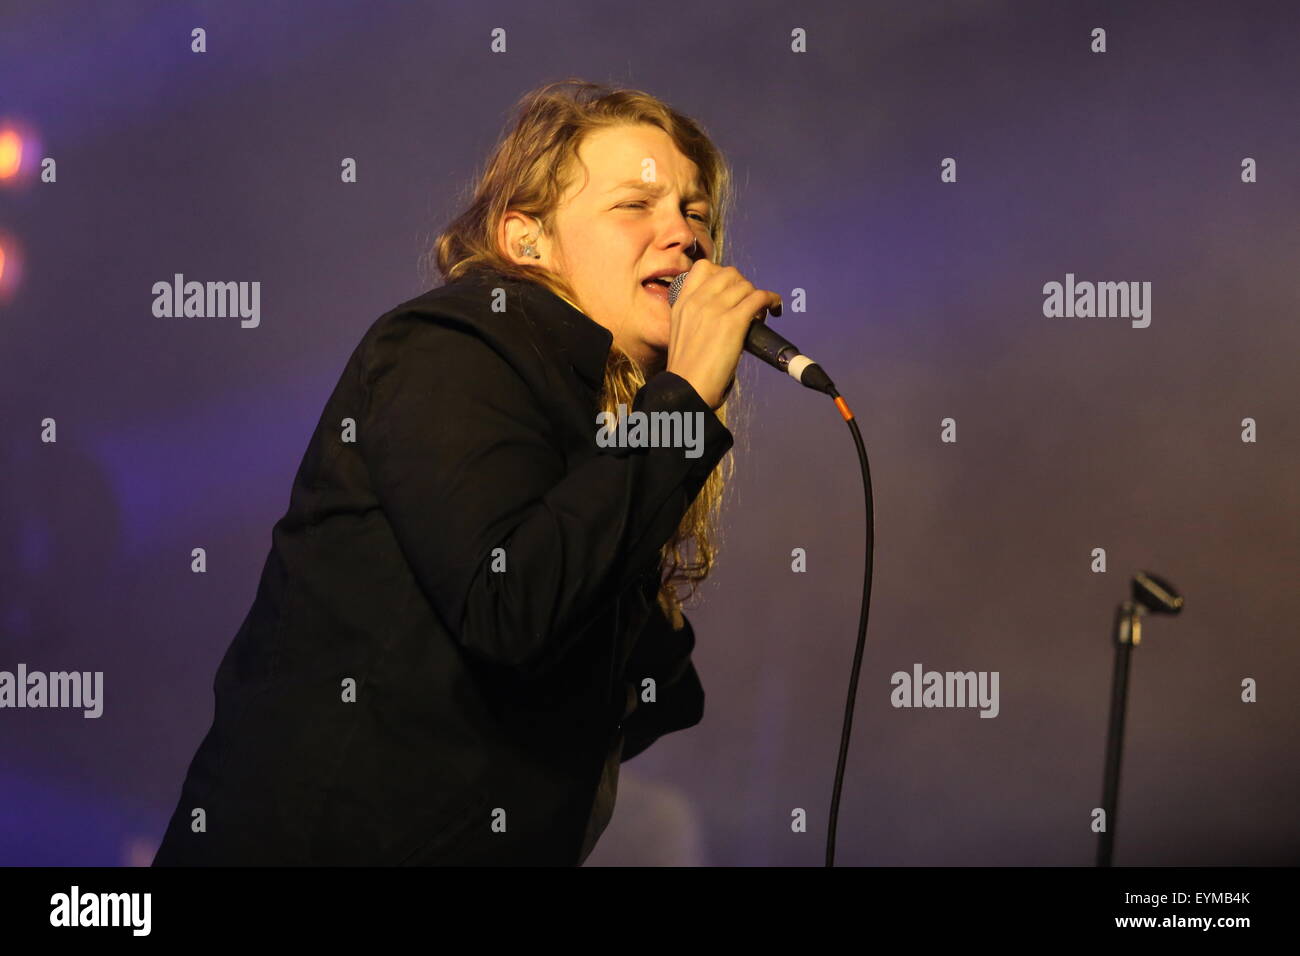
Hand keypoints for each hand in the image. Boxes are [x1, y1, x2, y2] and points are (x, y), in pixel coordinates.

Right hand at [664, 261, 781, 410]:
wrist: (686, 388)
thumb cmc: (687, 370)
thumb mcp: (680, 333)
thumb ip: (696, 317)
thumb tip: (720, 314)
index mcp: (682, 303)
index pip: (704, 268)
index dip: (723, 275)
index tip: (731, 289)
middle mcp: (698, 300)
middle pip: (729, 274)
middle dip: (743, 285)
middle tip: (748, 303)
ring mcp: (715, 309)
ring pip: (746, 285)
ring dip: (757, 295)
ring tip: (760, 313)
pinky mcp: (733, 322)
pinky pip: (759, 298)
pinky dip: (771, 300)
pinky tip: (775, 310)